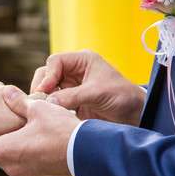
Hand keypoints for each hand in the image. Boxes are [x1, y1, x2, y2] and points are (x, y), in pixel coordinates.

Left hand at [0, 85, 80, 175]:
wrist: (89, 152)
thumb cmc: (61, 129)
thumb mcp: (39, 109)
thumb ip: (18, 102)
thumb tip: (7, 92)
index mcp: (5, 150)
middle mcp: (12, 167)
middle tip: (10, 125)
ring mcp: (26, 175)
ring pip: (9, 162)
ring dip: (13, 149)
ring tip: (28, 132)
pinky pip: (26, 167)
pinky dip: (28, 157)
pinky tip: (42, 144)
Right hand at [31, 50, 145, 125]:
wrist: (134, 115)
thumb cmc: (123, 97)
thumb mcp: (97, 93)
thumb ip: (72, 96)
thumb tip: (48, 103)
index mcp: (82, 60)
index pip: (55, 62)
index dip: (47, 75)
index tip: (45, 91)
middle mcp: (74, 72)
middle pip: (47, 74)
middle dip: (42, 87)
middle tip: (40, 101)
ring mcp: (71, 87)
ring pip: (48, 89)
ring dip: (44, 98)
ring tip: (45, 109)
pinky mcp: (71, 101)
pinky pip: (54, 102)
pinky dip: (50, 107)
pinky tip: (51, 115)